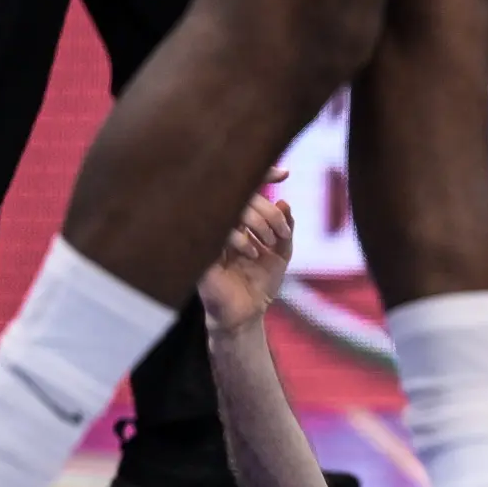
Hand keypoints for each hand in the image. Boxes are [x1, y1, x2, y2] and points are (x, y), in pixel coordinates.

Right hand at [201, 172, 292, 334]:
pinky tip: (250, 252)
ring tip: (268, 243)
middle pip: (241, 195)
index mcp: (238, 218)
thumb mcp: (280, 253)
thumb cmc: (259, 283)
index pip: (247, 186)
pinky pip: (217, 231)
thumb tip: (284, 202)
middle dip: (267, 211)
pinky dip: (239, 238)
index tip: (285, 173)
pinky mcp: (201, 251)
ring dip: (256, 222)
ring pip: (230, 209)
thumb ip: (285, 229)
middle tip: (279, 232)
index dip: (264, 173)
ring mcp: (210, 234)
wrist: (246, 314)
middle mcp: (221, 221)